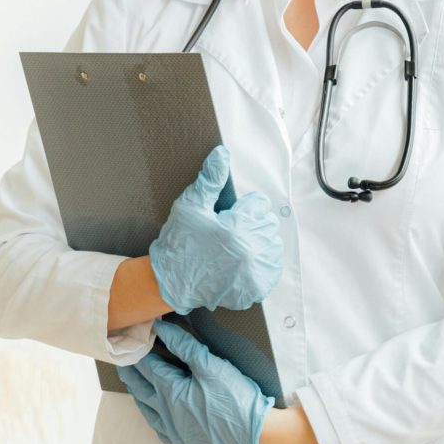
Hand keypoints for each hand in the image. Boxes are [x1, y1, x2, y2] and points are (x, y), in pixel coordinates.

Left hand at [117, 318, 273, 443]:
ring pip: (147, 410)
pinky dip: (151, 416)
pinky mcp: (185, 442)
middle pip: (141, 388)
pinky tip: (154, 415)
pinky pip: (159, 428)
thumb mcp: (212, 366)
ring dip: (137, 393)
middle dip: (130, 372)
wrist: (255, 439)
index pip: (148, 366)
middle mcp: (167, 413)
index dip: (139, 350)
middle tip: (121, 359)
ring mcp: (175, 430)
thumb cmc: (235, 402)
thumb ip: (186, 346)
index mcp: (171, 392)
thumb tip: (164, 330)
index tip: (132, 337)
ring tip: (132, 383)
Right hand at [149, 145, 283, 314]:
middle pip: (267, 223)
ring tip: (236, 246)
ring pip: (273, 245)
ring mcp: (253, 272)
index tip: (230, 214)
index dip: (243, 207)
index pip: (260, 204)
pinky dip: (262, 263)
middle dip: (251, 223)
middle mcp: (249, 251)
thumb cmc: (179, 243)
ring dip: (258, 242)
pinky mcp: (255, 288)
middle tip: (229, 231)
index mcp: (236, 228)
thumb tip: (222, 155)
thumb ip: (210, 179)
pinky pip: (273, 268)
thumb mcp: (190, 206)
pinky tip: (243, 261)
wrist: (171, 282)